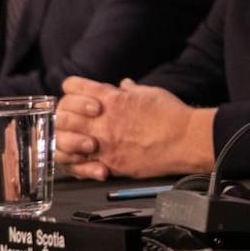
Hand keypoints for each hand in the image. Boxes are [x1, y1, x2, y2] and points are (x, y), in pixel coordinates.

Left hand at [55, 76, 215, 178]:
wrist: (186, 139)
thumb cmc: (172, 114)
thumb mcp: (150, 93)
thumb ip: (131, 90)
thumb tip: (124, 85)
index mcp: (111, 98)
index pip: (73, 87)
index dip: (72, 90)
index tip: (76, 95)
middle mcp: (102, 119)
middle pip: (63, 115)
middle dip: (65, 116)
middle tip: (73, 121)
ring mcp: (104, 143)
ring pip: (65, 142)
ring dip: (68, 141)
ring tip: (78, 142)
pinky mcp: (110, 163)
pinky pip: (82, 164)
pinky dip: (81, 161)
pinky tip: (89, 158)